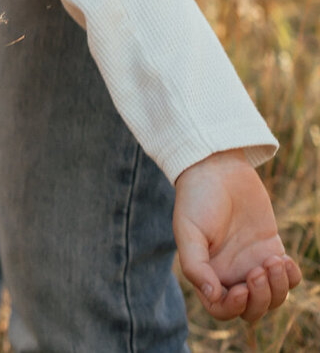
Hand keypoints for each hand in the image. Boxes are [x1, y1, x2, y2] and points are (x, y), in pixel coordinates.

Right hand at [174, 150, 300, 322]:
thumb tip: (213, 296)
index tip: (240, 289)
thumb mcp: (188, 231)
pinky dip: (292, 277)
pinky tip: (283, 258)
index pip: (221, 309)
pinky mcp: (271, 250)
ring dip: (278, 288)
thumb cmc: (196, 199)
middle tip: (258, 270)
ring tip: (274, 260)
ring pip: (274, 298)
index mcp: (207, 273)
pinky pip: (289, 279)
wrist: (218, 170)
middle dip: (261, 299)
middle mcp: (231, 273)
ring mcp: (253, 263)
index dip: (233, 308)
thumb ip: (195, 266)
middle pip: (252, 311)